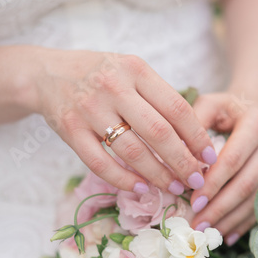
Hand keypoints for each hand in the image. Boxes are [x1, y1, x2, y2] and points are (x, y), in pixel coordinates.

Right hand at [27, 49, 216, 194]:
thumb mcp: (132, 71)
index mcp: (136, 69)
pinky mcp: (69, 129)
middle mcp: (114, 86)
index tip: (209, 156)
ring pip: (132, 151)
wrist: (47, 73)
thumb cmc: (101, 75)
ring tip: (173, 187)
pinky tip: (141, 188)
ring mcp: (89, 108)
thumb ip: (158, 96)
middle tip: (196, 180)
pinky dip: (123, 179)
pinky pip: (100, 163)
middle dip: (182, 161)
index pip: (176, 107)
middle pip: (158, 132)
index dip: (197, 136)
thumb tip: (193, 137)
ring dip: (157, 174)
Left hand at [189, 92, 257, 244]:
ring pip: (257, 198)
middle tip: (197, 225)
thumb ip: (194, 122)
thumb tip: (178, 155)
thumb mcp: (210, 105)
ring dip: (231, 219)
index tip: (193, 202)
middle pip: (247, 183)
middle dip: (220, 208)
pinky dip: (244, 223)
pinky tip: (227, 235)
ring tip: (208, 233)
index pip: (232, 160)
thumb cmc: (225, 110)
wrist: (256, 111)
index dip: (213, 184)